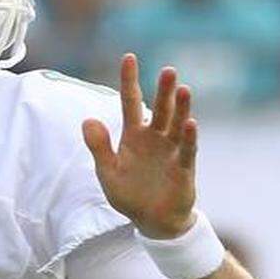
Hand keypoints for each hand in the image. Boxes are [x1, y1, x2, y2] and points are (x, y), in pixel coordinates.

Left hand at [82, 54, 196, 238]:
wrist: (151, 221)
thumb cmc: (129, 194)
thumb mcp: (107, 172)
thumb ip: (99, 147)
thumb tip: (87, 119)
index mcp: (133, 135)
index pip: (130, 102)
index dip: (129, 80)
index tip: (129, 57)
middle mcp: (155, 138)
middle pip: (160, 109)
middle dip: (164, 90)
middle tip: (168, 70)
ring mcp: (171, 151)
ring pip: (177, 125)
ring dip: (181, 108)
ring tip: (183, 89)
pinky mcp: (184, 168)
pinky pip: (187, 150)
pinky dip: (190, 137)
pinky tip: (192, 122)